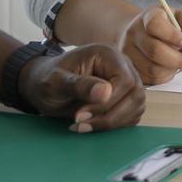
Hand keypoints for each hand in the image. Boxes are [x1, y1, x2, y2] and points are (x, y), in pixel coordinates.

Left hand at [18, 44, 145, 131]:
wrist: (44, 86)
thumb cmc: (46, 79)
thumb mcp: (54, 82)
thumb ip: (78, 85)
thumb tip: (105, 92)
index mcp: (108, 55)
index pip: (125, 80)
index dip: (108, 102)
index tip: (81, 115)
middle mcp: (123, 66)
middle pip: (136, 95)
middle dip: (111, 116)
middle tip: (82, 124)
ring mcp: (128, 81)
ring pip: (137, 106)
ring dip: (113, 122)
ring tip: (84, 126)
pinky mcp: (127, 97)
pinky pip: (133, 114)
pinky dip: (116, 125)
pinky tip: (94, 124)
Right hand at [120, 6, 181, 85]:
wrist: (146, 33)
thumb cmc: (171, 25)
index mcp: (149, 16)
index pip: (155, 25)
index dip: (173, 36)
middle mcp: (134, 33)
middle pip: (154, 50)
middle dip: (177, 59)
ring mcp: (128, 51)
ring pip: (152, 68)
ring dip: (172, 70)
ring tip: (180, 64)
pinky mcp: (129, 68)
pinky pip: (149, 79)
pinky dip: (164, 77)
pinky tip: (170, 69)